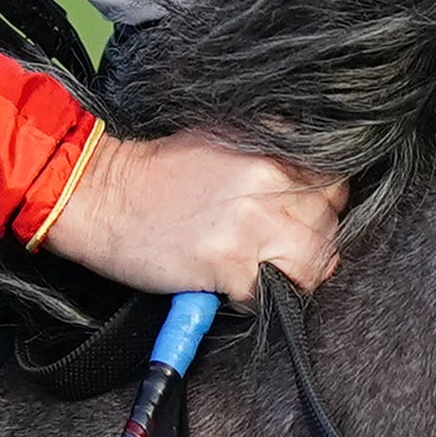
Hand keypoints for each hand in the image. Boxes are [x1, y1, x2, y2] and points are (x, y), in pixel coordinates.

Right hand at [43, 129, 345, 301]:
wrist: (101, 195)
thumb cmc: (157, 173)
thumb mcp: (222, 140)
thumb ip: (271, 155)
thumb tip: (312, 183)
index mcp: (269, 144)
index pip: (335, 178)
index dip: (321, 201)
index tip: (300, 213)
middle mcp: (268, 177)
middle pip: (331, 219)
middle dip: (310, 236)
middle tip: (275, 244)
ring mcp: (253, 221)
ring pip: (318, 258)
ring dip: (296, 271)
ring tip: (262, 268)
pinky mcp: (232, 262)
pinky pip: (275, 291)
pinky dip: (259, 296)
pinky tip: (234, 283)